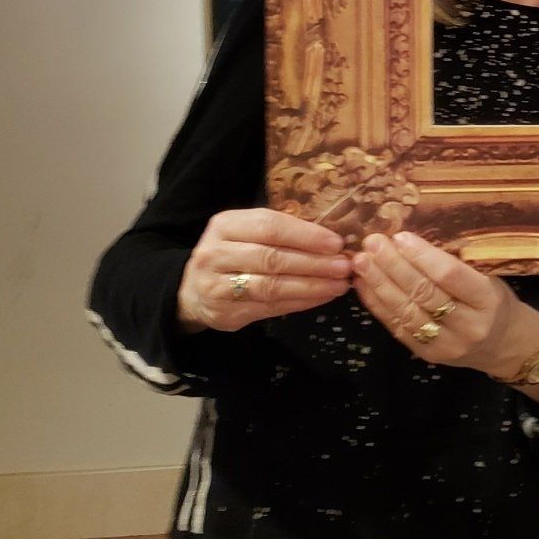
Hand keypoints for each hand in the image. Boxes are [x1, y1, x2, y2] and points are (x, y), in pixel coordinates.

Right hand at [176, 208, 351, 332]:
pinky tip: (321, 298)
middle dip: (314, 263)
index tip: (336, 243)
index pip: (270, 226)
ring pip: (270, 287)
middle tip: (344, 267)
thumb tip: (333, 240)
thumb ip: (282, 232)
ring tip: (339, 285)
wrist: (193, 289)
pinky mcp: (224, 314)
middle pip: (272, 258)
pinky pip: (268, 308)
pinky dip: (299, 303)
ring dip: (310, 286)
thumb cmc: (234, 253)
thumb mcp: (248, 232)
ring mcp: (215, 286)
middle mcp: (215, 254)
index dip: (305, 235)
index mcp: (225, 224)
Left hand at [351, 231, 538, 382]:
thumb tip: (410, 242)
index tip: (400, 236)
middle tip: (372, 243)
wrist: (503, 345)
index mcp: (487, 299)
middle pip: (424, 292)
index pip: (450, 275)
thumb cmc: (495, 302)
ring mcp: (445, 344)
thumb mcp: (489, 278)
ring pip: (406, 311)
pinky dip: (377, 305)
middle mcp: (468, 325)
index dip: (422, 256)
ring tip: (361, 262)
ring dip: (379, 284)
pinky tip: (364, 286)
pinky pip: (397, 327)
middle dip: (393, 266)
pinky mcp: (426, 354)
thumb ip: (456, 266)